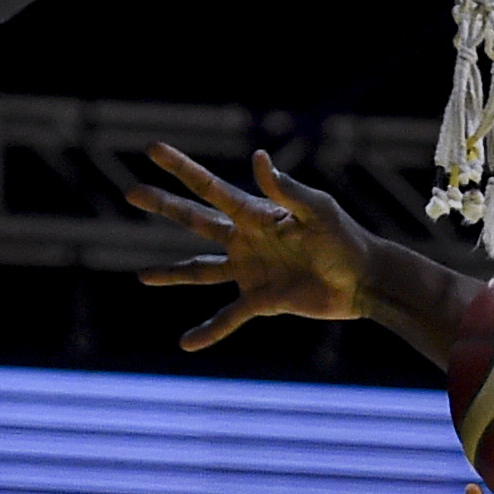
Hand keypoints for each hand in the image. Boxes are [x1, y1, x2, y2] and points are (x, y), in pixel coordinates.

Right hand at [130, 145, 372, 350]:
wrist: (363, 279)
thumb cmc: (344, 238)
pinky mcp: (262, 300)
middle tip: (129, 190)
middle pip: (195, 220)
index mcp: (256, 213)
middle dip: (163, 205)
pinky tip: (186, 343)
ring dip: (172, 274)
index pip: (210, 187)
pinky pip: (228, 317)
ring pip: (201, 271)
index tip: (152, 150)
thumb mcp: (317, 210)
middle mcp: (246, 239)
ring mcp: (250, 271)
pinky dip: (209, 331)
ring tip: (143, 276)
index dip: (180, 168)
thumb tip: (259, 157)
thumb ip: (286, 189)